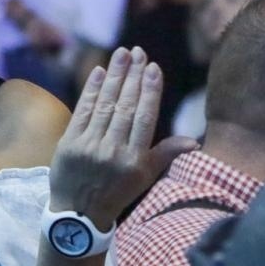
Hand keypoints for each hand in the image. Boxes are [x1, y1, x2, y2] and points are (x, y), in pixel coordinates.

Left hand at [49, 46, 196, 228]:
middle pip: (125, 106)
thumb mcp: (145, 178)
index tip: (153, 67)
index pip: (145, 118)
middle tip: (138, 51)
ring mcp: (89, 146)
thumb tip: (194, 142)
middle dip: (132, 76)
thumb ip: (166, 154)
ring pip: (105, 105)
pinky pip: (82, 111)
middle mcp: (113, 151)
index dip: (149, 91)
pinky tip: (98, 71)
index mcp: (135, 159)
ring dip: (113, 76)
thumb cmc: (116, 192)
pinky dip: (90, 90)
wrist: (77, 214)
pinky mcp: (69, 143)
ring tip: (121, 54)